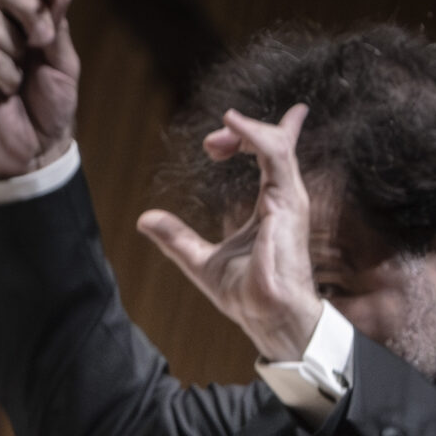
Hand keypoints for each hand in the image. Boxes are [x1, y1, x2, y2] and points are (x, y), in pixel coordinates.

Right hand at [0, 0, 78, 179]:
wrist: (41, 146)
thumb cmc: (52, 106)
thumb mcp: (64, 64)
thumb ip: (59, 28)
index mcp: (29, 26)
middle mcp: (4, 34)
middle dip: (27, 7)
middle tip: (44, 37)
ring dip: (14, 43)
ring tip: (24, 70)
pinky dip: (6, 74)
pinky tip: (10, 91)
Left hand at [134, 105, 323, 362]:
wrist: (267, 316)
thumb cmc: (245, 294)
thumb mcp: (200, 259)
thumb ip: (176, 237)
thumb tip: (145, 219)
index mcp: (272, 205)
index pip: (275, 155)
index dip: (263, 132)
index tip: (239, 120)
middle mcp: (285, 197)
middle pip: (273, 143)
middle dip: (241, 133)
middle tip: (211, 145)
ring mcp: (289, 198)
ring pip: (275, 143)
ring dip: (245, 131)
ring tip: (216, 138)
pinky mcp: (287, 204)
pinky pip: (275, 155)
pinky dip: (254, 136)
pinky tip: (232, 127)